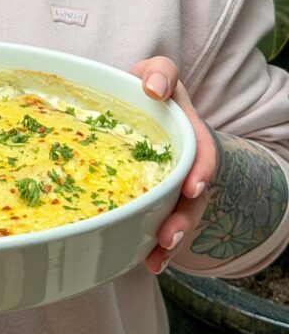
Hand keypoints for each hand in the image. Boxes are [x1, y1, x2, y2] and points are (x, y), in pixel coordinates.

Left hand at [130, 56, 216, 274]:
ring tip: (158, 256)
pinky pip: (161, 223)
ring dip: (173, 237)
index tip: (192, 187)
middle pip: (193, 194)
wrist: (131, 107)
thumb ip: (158, 72)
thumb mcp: (151, 72)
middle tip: (170, 236)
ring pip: (180, 214)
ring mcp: (173, 181)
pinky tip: (148, 261)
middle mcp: (186, 160)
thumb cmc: (142, 88)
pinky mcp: (156, 197)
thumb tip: (155, 88)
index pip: (202, 148)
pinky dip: (157, 245)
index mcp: (187, 130)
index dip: (201, 168)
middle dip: (185, 217)